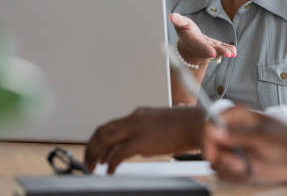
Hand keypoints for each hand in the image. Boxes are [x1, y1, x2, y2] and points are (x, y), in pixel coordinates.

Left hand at [84, 106, 204, 173]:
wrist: (197, 123)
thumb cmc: (185, 125)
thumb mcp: (161, 124)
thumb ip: (146, 133)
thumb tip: (138, 148)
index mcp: (138, 114)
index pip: (110, 125)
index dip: (99, 140)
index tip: (96, 152)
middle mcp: (134, 118)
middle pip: (102, 131)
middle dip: (91, 148)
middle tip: (89, 162)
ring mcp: (137, 129)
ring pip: (105, 140)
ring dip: (95, 155)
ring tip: (94, 168)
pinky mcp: (142, 141)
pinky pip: (118, 154)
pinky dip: (111, 164)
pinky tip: (110, 172)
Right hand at [170, 13, 235, 64]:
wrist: (188, 44)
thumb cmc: (184, 31)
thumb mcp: (180, 24)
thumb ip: (177, 20)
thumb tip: (171, 16)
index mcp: (193, 41)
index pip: (200, 45)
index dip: (206, 49)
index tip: (213, 53)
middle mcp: (202, 46)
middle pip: (211, 49)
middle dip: (220, 52)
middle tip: (228, 54)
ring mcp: (209, 47)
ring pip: (218, 50)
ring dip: (225, 51)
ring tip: (233, 53)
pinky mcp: (215, 46)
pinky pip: (222, 47)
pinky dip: (228, 49)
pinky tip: (234, 51)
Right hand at [202, 106, 286, 181]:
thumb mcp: (261, 137)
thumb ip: (236, 135)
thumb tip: (213, 131)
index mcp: (238, 116)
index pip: (211, 123)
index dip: (207, 139)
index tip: (210, 154)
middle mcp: (233, 131)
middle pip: (211, 144)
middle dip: (221, 158)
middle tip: (237, 165)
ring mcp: (235, 148)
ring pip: (216, 160)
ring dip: (228, 169)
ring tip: (246, 168)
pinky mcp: (238, 163)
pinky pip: (224, 172)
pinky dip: (233, 176)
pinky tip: (248, 173)